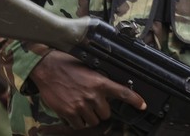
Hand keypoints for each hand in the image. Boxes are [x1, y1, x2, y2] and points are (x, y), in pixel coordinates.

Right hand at [29, 50, 145, 128]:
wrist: (46, 68)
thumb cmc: (65, 65)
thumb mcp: (87, 69)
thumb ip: (98, 81)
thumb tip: (106, 91)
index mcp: (99, 82)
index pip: (122, 92)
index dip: (135, 100)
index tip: (143, 105)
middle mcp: (93, 95)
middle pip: (106, 114)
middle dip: (99, 110)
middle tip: (90, 102)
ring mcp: (81, 105)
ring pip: (93, 121)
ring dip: (88, 117)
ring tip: (79, 105)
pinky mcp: (70, 112)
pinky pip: (79, 125)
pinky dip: (77, 121)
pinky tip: (72, 111)